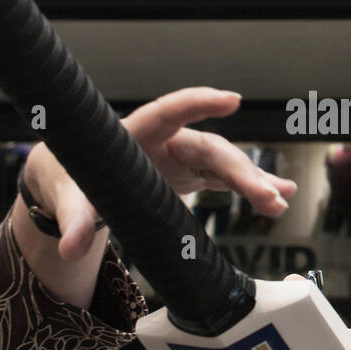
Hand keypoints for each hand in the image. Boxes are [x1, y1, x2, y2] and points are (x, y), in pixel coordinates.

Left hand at [21, 87, 296, 261]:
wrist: (77, 182)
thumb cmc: (71, 181)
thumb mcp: (68, 200)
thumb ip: (72, 221)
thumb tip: (68, 249)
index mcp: (135, 133)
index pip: (168, 112)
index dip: (198, 104)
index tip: (232, 100)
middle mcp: (166, 140)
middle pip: (210, 148)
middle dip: (241, 171)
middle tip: (267, 196)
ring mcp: (182, 155)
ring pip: (225, 163)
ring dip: (254, 182)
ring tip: (278, 202)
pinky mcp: (192, 173)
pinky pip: (227, 177)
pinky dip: (253, 186)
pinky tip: (282, 194)